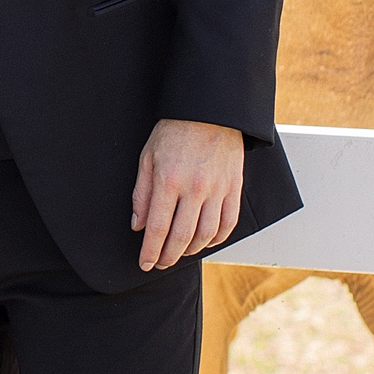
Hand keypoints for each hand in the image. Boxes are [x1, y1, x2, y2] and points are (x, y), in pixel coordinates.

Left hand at [131, 118, 244, 269]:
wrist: (209, 110)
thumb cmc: (175, 130)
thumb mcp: (148, 157)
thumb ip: (142, 193)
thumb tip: (139, 224)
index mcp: (168, 181)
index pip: (158, 228)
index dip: (150, 251)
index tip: (145, 263)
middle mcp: (194, 188)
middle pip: (181, 237)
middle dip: (169, 256)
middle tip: (161, 263)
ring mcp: (217, 189)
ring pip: (206, 235)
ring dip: (191, 250)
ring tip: (180, 253)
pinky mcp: (234, 187)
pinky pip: (228, 223)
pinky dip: (217, 239)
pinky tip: (205, 241)